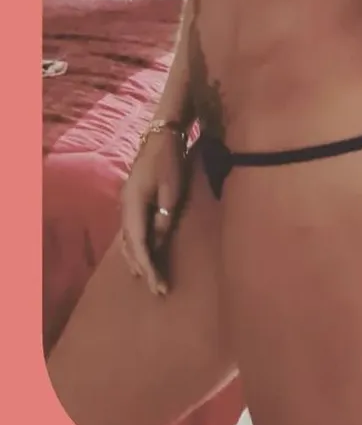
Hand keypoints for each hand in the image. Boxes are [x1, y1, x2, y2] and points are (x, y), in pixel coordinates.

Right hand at [119, 120, 187, 295]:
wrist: (162, 135)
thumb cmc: (170, 159)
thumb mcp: (173, 190)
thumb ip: (164, 217)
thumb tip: (157, 243)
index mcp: (133, 206)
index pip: (139, 245)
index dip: (148, 267)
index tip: (159, 286)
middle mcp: (125, 207)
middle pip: (131, 246)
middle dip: (143, 268)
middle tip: (158, 289)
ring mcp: (126, 203)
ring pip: (129, 239)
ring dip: (138, 258)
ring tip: (147, 277)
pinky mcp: (133, 200)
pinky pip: (132, 229)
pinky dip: (137, 245)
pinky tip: (143, 253)